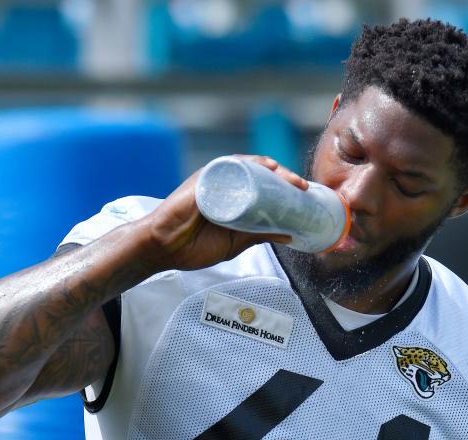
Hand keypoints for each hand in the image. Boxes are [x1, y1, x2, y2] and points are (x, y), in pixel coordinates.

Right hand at [134, 155, 307, 271]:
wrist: (164, 248)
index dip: (284, 186)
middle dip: (283, 176)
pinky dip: (249, 163)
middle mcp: (225, 184)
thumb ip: (260, 235)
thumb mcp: (236, 242)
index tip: (303, 193)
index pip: (263, 185)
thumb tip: (290, 234)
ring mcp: (214, 180)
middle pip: (259, 173)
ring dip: (272, 168)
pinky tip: (266, 167)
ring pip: (248, 167)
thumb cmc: (193, 245)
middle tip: (302, 186)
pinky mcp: (204, 179)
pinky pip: (230, 166)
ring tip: (289, 178)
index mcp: (233, 198)